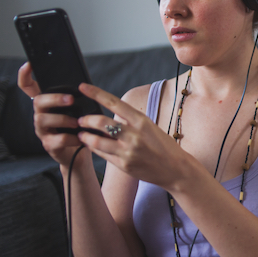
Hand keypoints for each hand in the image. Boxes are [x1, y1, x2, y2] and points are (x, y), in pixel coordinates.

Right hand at [17, 62, 87, 165]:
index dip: (25, 75)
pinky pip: (56, 139)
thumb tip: (86, 85)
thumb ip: (76, 98)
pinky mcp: (49, 145)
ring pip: (43, 120)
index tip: (28, 64)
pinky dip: (70, 137)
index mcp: (46, 104)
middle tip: (71, 99)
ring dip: (62, 119)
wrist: (79, 152)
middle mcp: (40, 115)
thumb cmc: (79, 126)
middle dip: (54, 98)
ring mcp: (42, 130)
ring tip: (77, 122)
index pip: (28, 87)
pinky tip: (80, 137)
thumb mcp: (78, 109)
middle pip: (37, 101)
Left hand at [75, 83, 192, 188]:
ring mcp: (128, 151)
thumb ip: (130, 122)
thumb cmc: (163, 146)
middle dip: (86, 120)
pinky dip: (94, 148)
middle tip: (81, 120)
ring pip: (96, 140)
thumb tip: (109, 117)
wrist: (176, 169)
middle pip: (101, 122)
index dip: (96, 93)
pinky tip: (92, 145)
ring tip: (82, 134)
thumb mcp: (150, 127)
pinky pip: (102, 154)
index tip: (83, 87)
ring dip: (85, 136)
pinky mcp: (124, 165)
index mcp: (141, 121)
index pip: (114, 103)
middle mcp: (134, 135)